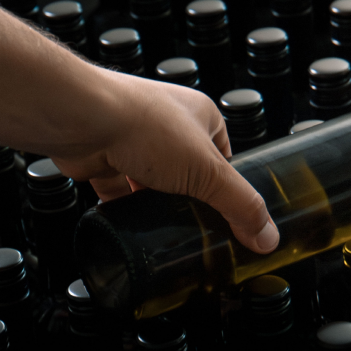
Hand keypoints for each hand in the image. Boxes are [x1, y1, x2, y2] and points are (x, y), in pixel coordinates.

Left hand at [50, 68, 279, 253]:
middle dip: (191, 200)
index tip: (233, 216)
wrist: (83, 120)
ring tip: (166, 230)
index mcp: (201, 116)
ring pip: (155, 185)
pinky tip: (133, 225)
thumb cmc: (143, 123)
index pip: (225, 157)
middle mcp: (168, 125)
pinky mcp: (106, 160)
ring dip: (158, 206)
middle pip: (190, 174)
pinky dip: (128, 210)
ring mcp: (134, 142)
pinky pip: (122, 193)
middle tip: (199, 228)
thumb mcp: (208, 171)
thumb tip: (266, 235)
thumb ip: (240, 205)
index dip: (228, 187)